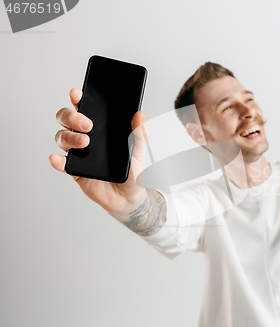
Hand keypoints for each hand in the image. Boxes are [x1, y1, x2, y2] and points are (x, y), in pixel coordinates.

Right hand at [49, 88, 149, 220]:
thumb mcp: (141, 151)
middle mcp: (86, 137)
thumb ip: (140, 133)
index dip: (78, 99)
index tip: (77, 94)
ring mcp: (79, 153)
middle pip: (67, 119)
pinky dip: (56, 160)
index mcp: (101, 128)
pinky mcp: (75, 171)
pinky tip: (57, 159)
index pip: (85, 108)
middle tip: (88, 124)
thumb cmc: (134, 170)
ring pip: (62, 137)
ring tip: (85, 142)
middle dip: (72, 116)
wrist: (130, 197)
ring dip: (69, 137)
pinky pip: (61, 163)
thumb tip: (139, 114)